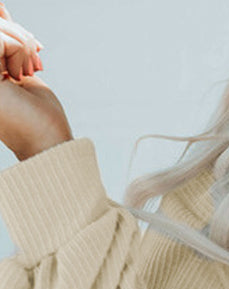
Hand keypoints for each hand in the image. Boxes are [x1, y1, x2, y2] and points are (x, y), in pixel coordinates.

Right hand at [0, 3, 72, 160]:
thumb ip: (6, 40)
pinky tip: (25, 73)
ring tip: (32, 67)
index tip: (36, 49)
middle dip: (17, 34)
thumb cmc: (39, 117)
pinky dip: (18, 48)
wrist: (48, 144)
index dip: (11, 30)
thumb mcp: (20, 67)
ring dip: (20, 42)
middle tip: (37, 56)